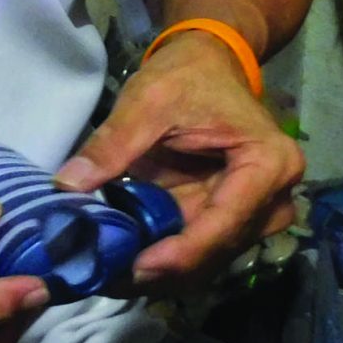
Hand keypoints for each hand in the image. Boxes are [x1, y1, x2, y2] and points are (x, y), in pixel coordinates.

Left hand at [56, 31, 303, 288]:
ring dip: (157, 272)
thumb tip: (68, 185)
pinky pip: (195, 252)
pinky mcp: (229, 221)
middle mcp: (273, 200)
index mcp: (268, 165)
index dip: (177, 254)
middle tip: (105, 277)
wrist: (207, 65)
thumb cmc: (186, 76)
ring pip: (205, 262)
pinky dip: (158, 259)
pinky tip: (118, 263)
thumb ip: (112, 144)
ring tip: (104, 274)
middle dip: (162, 270)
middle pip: (216, 252)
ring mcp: (254, 215)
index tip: (130, 268)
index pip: (223, 225)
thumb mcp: (147, 101)